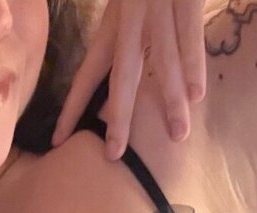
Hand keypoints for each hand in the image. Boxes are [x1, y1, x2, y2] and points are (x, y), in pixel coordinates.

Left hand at [52, 0, 207, 159]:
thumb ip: (118, 19)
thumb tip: (113, 54)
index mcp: (113, 18)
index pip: (88, 71)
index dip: (73, 106)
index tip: (59, 139)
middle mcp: (133, 18)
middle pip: (122, 75)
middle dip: (118, 117)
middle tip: (115, 155)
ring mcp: (162, 8)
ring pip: (164, 60)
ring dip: (171, 101)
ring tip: (178, 135)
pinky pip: (189, 34)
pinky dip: (195, 64)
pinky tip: (198, 95)